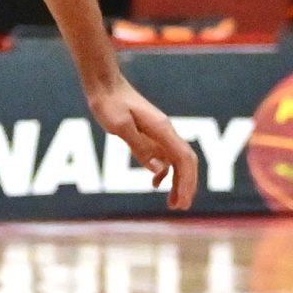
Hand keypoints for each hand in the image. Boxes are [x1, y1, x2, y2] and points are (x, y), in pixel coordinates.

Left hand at [88, 76, 198, 208]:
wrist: (105, 84)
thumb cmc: (110, 103)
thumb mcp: (120, 127)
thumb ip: (139, 148)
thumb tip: (158, 171)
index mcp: (162, 130)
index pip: (184, 160)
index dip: (186, 182)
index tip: (182, 202)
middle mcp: (166, 132)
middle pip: (186, 162)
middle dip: (187, 186)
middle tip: (180, 208)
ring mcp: (160, 133)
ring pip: (178, 161)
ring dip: (178, 182)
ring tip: (173, 203)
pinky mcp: (151, 134)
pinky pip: (165, 156)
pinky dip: (165, 172)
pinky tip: (156, 183)